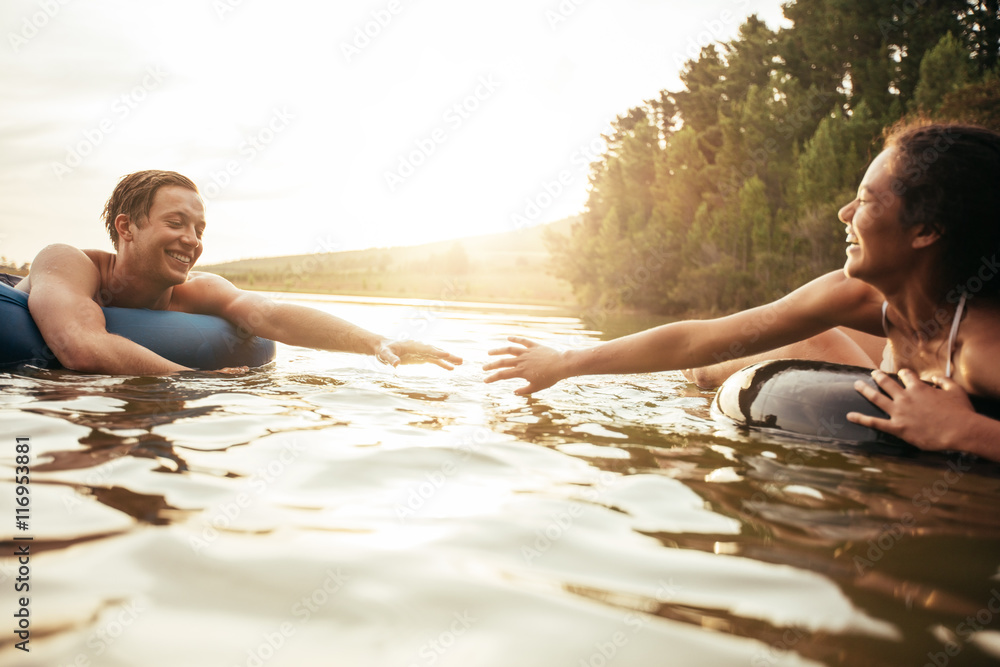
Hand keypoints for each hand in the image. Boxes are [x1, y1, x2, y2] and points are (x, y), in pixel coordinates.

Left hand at [375, 340, 462, 369]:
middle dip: (448, 355)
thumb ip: (390, 359)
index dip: (436, 352)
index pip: (427, 349)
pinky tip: (451, 368)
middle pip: (436, 351)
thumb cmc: (384, 350)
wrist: (384, 347)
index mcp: (412, 345)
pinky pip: (435, 360)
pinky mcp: (422, 357)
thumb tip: (396, 365)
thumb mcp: (384, 354)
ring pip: (438, 355)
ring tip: (461, 362)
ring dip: (449, 359)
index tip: (447, 354)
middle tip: (460, 359)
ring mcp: (422, 352)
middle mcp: (420, 347)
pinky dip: (443, 364)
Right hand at [483, 336, 566, 394]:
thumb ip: (524, 390)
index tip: (485, 380)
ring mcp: (527, 352)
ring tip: (490, 352)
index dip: (492, 378)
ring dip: (498, 351)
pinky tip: (508, 338)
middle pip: (502, 362)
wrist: (561, 365)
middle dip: (491, 365)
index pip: (502, 375)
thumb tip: (514, 392)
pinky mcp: (534, 346)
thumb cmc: (550, 378)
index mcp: (520, 372)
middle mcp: (521, 361)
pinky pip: (523, 341)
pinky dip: (515, 339)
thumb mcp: (537, 387)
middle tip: (483, 367)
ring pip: (509, 350)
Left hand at [846, 368, 974, 450]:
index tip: (901, 372)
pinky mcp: (897, 427)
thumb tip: (935, 377)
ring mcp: (899, 412)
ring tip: (857, 384)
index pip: (906, 375)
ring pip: (876, 398)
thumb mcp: (956, 390)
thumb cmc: (960, 411)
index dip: (903, 373)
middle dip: (878, 376)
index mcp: (918, 388)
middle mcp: (905, 397)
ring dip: (865, 390)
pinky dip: (861, 419)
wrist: (959, 430)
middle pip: (886, 383)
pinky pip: (874, 422)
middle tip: (872, 372)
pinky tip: (849, 416)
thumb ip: (944, 381)